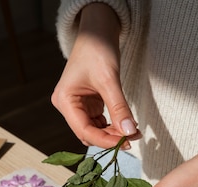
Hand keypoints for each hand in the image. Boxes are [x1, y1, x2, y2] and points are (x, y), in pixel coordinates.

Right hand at [51, 3, 138, 148]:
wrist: (98, 31)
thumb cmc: (98, 49)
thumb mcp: (109, 79)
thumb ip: (119, 108)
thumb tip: (129, 132)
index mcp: (64, 100)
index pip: (84, 130)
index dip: (105, 141)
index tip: (126, 143)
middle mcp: (67, 106)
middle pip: (88, 133)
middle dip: (110, 138)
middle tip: (133, 138)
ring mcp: (77, 106)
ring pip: (95, 130)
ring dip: (113, 134)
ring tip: (133, 132)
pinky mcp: (88, 105)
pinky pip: (99, 123)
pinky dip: (113, 126)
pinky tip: (126, 125)